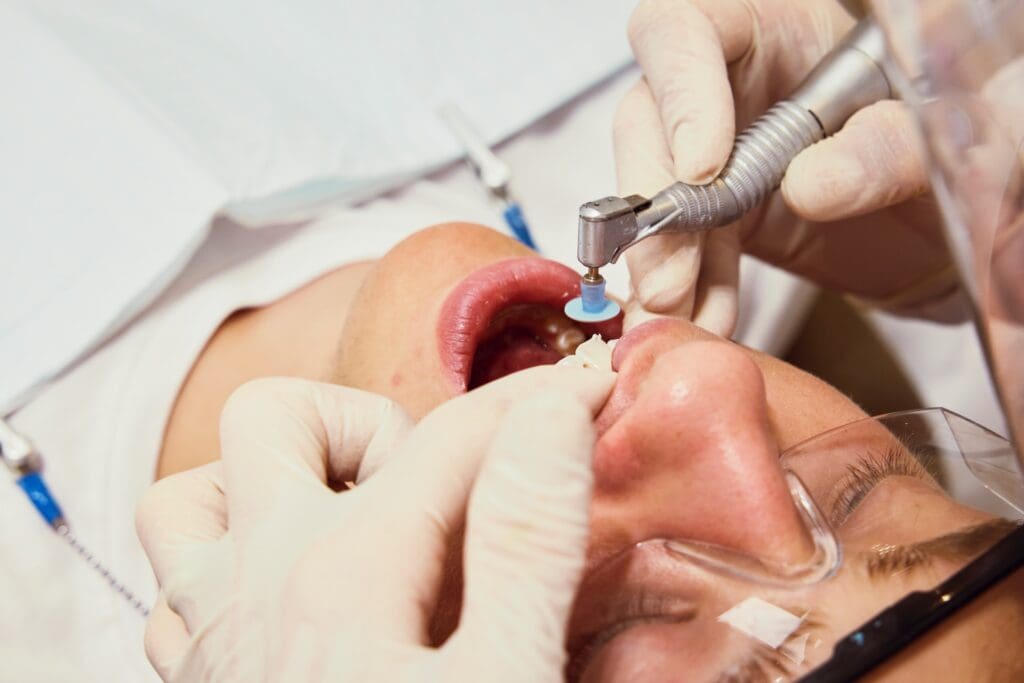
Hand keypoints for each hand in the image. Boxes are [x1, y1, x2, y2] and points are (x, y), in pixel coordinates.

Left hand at [136, 367, 613, 681]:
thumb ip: (526, 542)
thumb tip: (553, 420)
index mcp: (348, 573)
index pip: (454, 438)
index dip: (535, 403)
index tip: (590, 387)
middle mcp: (257, 581)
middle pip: (278, 419)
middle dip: (370, 423)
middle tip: (441, 485)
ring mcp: (214, 628)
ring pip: (196, 491)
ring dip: (270, 481)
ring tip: (353, 520)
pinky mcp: (200, 677)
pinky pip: (180, 577)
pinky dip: (231, 557)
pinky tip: (299, 597)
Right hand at [616, 0, 958, 334]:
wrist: (955, 214)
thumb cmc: (965, 139)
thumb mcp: (946, 129)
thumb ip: (890, 145)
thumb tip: (810, 185)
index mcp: (778, 26)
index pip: (687, 29)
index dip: (681, 93)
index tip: (704, 168)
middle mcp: (732, 84)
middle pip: (647, 118)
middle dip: (653, 202)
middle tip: (670, 270)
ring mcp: (721, 153)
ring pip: (653, 191)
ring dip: (661, 260)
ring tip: (682, 314)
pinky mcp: (723, 216)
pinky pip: (686, 249)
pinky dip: (692, 290)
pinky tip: (710, 318)